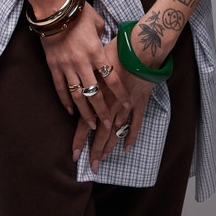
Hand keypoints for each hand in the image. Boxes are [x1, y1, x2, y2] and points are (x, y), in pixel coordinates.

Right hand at [40, 2, 129, 129]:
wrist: (54, 9)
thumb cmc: (79, 13)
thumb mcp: (98, 23)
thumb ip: (103, 38)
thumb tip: (106, 46)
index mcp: (96, 52)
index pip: (111, 78)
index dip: (120, 93)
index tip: (127, 105)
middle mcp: (82, 62)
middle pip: (95, 93)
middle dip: (103, 111)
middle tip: (109, 125)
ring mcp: (66, 66)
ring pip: (77, 95)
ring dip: (85, 112)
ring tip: (92, 125)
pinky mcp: (54, 67)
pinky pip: (60, 88)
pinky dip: (66, 102)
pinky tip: (71, 112)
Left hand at [71, 37, 152, 170]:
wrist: (142, 48)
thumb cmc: (117, 50)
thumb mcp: (96, 60)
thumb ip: (87, 74)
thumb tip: (75, 75)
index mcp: (98, 95)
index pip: (85, 122)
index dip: (80, 140)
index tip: (74, 155)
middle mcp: (111, 104)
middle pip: (101, 133)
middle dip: (95, 151)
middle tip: (91, 167)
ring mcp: (126, 106)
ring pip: (117, 132)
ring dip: (110, 147)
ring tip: (103, 161)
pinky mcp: (140, 103)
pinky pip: (136, 123)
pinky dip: (132, 136)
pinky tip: (126, 148)